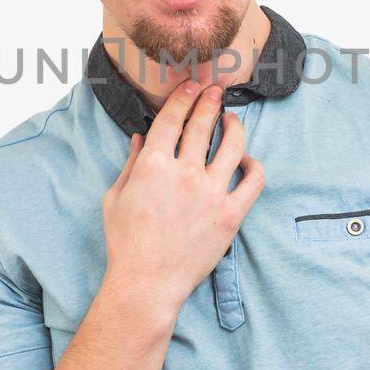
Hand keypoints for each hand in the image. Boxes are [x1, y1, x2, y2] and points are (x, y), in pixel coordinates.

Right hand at [100, 80, 264, 319]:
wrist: (147, 282)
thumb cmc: (126, 242)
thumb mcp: (116, 197)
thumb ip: (131, 163)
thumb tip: (141, 136)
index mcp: (153, 165)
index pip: (172, 118)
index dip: (183, 97)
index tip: (191, 86)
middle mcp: (184, 173)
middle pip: (203, 125)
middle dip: (210, 101)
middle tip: (215, 91)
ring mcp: (211, 193)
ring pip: (232, 146)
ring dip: (234, 126)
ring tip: (233, 120)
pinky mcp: (231, 214)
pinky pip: (253, 181)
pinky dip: (254, 165)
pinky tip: (247, 160)